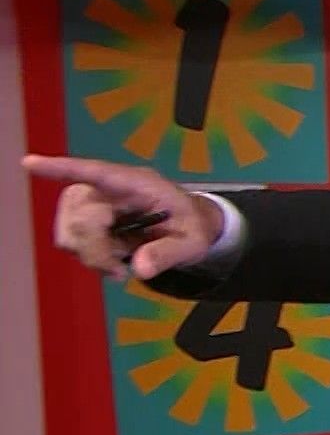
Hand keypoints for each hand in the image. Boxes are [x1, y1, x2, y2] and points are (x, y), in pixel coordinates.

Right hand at [22, 154, 220, 280]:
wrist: (189, 227)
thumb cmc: (191, 226)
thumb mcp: (193, 242)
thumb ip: (169, 253)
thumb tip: (140, 268)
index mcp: (138, 184)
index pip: (97, 172)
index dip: (63, 169)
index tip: (30, 164)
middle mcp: (109, 189)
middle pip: (79, 217)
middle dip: (95, 250)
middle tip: (120, 271)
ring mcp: (94, 203)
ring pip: (69, 232)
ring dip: (91, 255)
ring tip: (120, 265)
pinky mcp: (86, 218)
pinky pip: (71, 241)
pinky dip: (89, 257)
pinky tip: (113, 260)